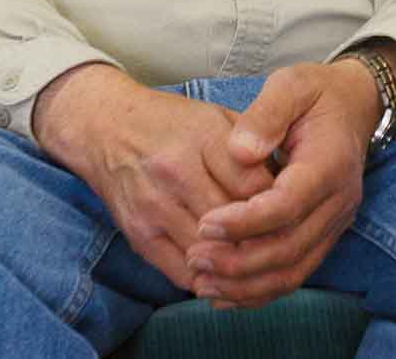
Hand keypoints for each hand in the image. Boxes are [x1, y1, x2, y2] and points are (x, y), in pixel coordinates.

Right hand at [33, 64, 275, 291]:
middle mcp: (176, 173)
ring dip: (238, 262)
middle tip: (282, 243)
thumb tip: (290, 186)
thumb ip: (253, 149)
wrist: (105, 128)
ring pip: (212, 254)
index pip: (255, 187)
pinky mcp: (139, 235)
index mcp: (203, 139)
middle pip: (235, 225)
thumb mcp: (217, 119)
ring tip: (258, 260)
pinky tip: (225, 270)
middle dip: (264, 238)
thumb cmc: (171, 124)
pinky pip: (183, 273)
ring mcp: (155, 208)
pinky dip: (209, 277)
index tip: (291, 211)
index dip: (279, 205)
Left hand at [184, 60, 380, 308]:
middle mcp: (338, 202)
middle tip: (194, 257)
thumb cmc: (317, 93)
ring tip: (201, 282)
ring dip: (245, 284)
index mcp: (329, 163)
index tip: (205, 224)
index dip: (246, 221)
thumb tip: (239, 153)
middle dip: (238, 261)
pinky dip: (258, 291)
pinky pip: (294, 275)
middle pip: (289, 248)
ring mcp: (334, 224)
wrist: (355, 106)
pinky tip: (223, 294)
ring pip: (293, 272)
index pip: (288, 205)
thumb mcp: (291, 84)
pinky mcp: (324, 237)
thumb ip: (266, 114)